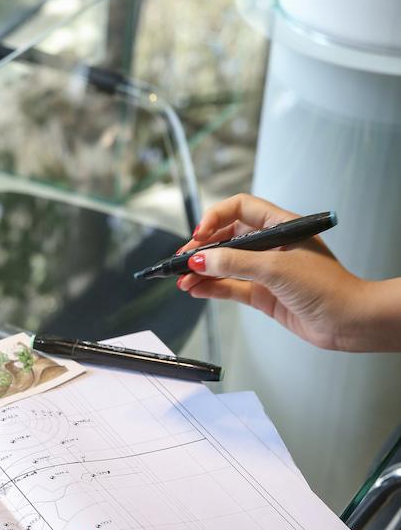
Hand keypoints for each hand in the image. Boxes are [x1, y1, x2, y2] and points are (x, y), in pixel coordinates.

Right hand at [177, 193, 370, 350]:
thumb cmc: (328, 287)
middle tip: (182, 260)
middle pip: (228, 238)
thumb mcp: (276, 269)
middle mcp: (272, 245)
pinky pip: (232, 287)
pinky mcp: (264, 294)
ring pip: (226, 265)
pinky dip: (213, 288)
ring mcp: (267, 270)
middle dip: (202, 248)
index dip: (216, 217)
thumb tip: (201, 260)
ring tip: (183, 280)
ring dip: (203, 271)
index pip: (240, 208)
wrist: (348, 321)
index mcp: (280, 225)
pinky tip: (197, 290)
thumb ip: (235, 263)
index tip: (199, 234)